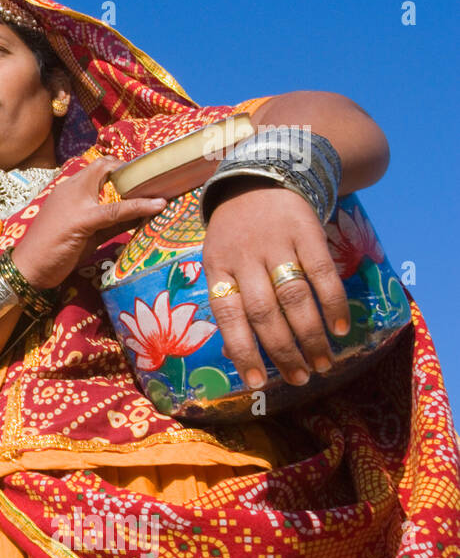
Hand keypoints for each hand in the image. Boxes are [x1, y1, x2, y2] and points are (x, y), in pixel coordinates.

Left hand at [13, 155, 168, 288]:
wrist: (33, 272)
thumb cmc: (53, 241)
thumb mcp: (85, 221)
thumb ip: (118, 212)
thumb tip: (157, 203)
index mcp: (77, 186)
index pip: (105, 166)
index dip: (127, 166)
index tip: (151, 172)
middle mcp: (84, 198)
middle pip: (114, 185)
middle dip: (136, 186)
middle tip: (162, 188)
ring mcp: (89, 217)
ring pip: (117, 205)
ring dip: (137, 205)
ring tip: (163, 204)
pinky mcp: (93, 235)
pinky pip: (115, 224)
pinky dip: (131, 222)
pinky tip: (149, 222)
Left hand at [202, 178, 350, 387]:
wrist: (260, 174)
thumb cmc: (237, 232)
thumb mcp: (219, 260)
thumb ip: (227, 300)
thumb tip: (235, 352)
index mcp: (217, 267)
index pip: (228, 315)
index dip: (242, 350)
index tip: (256, 383)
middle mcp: (245, 256)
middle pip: (264, 311)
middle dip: (283, 351)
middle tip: (300, 378)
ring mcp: (276, 243)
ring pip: (294, 296)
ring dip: (310, 335)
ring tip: (322, 363)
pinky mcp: (306, 231)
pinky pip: (323, 273)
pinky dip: (333, 303)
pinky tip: (341, 329)